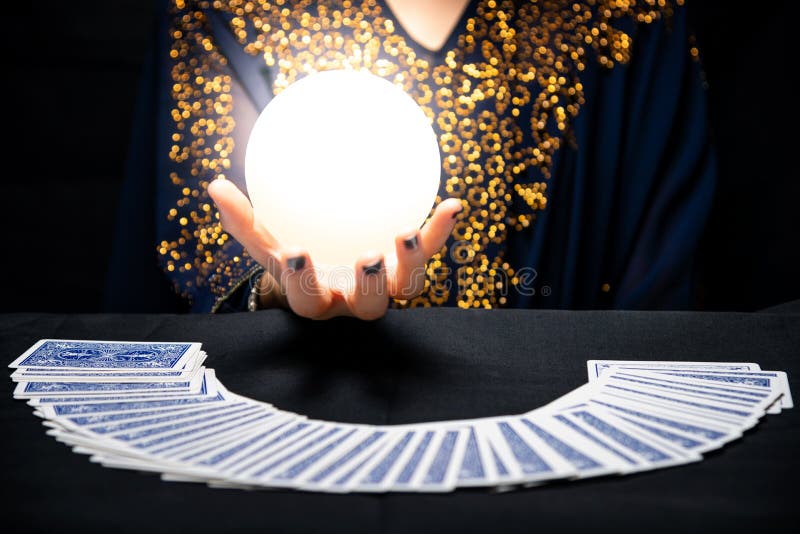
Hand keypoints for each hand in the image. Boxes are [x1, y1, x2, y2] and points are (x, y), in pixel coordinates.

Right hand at [207, 179, 460, 319]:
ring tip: (410, 230)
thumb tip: (214, 185)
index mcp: (319, 299)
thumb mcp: (267, 244)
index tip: (295, 251)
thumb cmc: (294, 259)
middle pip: (369, 306)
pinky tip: (454, 204)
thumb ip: (245, 222)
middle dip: (369, 286)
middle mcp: (357, 302)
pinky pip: (431, 251)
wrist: (330, 278)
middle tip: (367, 257)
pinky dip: (443, 230)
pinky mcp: (410, 269)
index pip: (308, 299)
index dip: (303, 281)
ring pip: (407, 286)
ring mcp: (389, 288)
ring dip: (414, 260)